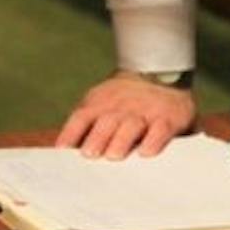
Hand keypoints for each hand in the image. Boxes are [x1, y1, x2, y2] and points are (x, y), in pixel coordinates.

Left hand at [54, 72, 195, 157]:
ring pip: (132, 125)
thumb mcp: (101, 102)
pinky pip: (161, 129)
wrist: (160, 73)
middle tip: (89, 155)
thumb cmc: (124, 99)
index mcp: (101, 102)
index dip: (71, 132)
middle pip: (107, 121)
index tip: (61, 150)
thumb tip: (61, 147)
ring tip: (114, 156)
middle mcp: (122, 106)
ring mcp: (146, 111)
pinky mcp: (168, 118)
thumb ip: (84, 123)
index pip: (82, 116)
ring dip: (121, 140)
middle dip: (97, 138)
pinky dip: (154, 141)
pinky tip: (146, 153)